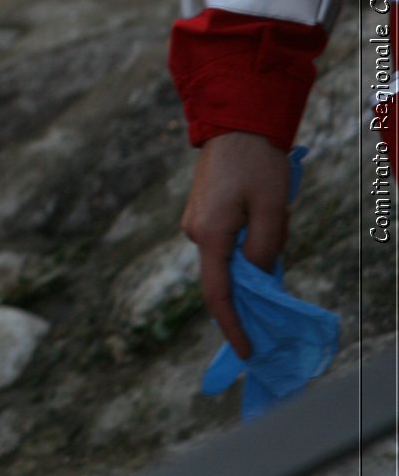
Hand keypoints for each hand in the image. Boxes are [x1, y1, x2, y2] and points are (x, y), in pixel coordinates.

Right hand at [180, 131, 290, 359]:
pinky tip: (266, 213)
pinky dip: (249, 238)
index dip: (233, 326)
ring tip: (278, 214)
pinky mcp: (202, 213)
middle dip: (256, 277)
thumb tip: (259, 276)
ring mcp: (195, 222)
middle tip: (281, 247)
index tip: (247, 351)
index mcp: (210, 235)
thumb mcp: (273, 210)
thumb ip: (266, 250)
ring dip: (257, 250)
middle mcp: (195, 232)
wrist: (235, 125)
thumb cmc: (257, 165)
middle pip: (227, 274)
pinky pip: (227, 240)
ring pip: (230, 255)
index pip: (218, 294)